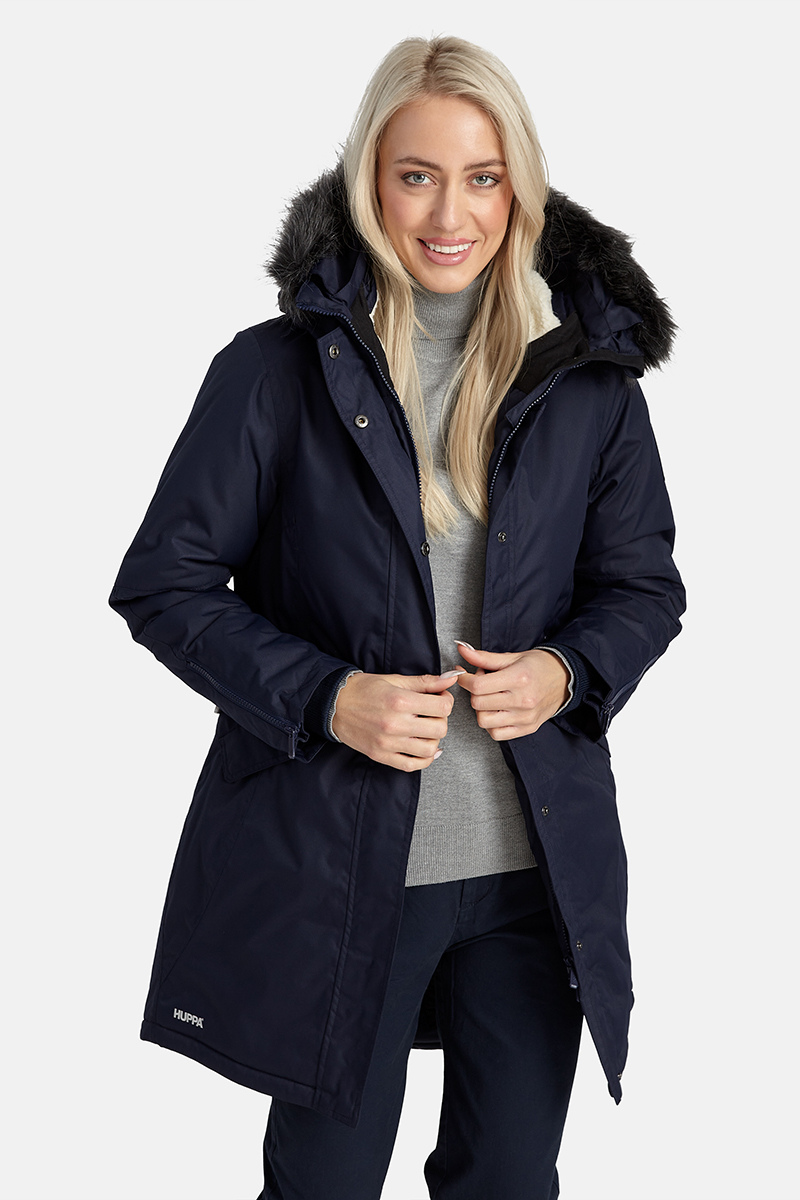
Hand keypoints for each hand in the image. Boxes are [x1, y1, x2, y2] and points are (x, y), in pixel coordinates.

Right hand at [331, 670, 462, 771]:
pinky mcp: (381, 755)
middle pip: (439, 729)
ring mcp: (388, 743)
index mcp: (400, 701)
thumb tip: (451, 677)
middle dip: (441, 719)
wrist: (334, 704)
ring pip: (429, 749)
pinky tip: (424, 748)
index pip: (442, 707)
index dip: (446, 700)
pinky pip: (411, 765)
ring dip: (434, 739)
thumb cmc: (363, 690)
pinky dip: (424, 760)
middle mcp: (395, 724)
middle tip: (433, 713)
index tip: (440, 698)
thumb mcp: (395, 680)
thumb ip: (425, 682)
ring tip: (426, 729)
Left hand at [455, 642, 569, 740]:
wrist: (565, 679)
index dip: (464, 680)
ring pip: (484, 721)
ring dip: (481, 709)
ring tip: (490, 697)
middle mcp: (522, 700)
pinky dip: (491, 724)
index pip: (478, 686)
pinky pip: (497, 734)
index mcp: (518, 678)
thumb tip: (462, 649)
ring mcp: (525, 717)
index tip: (463, 675)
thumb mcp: (512, 657)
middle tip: (482, 683)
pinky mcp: (527, 728)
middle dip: (473, 692)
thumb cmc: (539, 666)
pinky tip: (497, 711)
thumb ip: (484, 657)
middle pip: (478, 703)